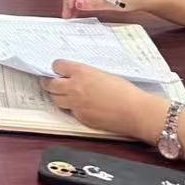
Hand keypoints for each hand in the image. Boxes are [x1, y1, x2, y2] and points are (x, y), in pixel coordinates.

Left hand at [46, 62, 167, 140]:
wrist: (135, 111)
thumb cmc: (124, 91)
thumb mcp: (102, 74)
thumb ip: (85, 74)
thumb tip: (74, 76)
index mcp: (81, 72)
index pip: (57, 66)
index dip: (57, 68)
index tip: (59, 70)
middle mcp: (74, 88)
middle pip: (50, 85)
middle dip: (50, 83)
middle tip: (52, 82)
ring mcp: (76, 105)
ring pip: (55, 100)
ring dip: (58, 96)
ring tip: (64, 94)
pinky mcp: (81, 118)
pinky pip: (70, 112)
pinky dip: (72, 108)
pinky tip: (81, 106)